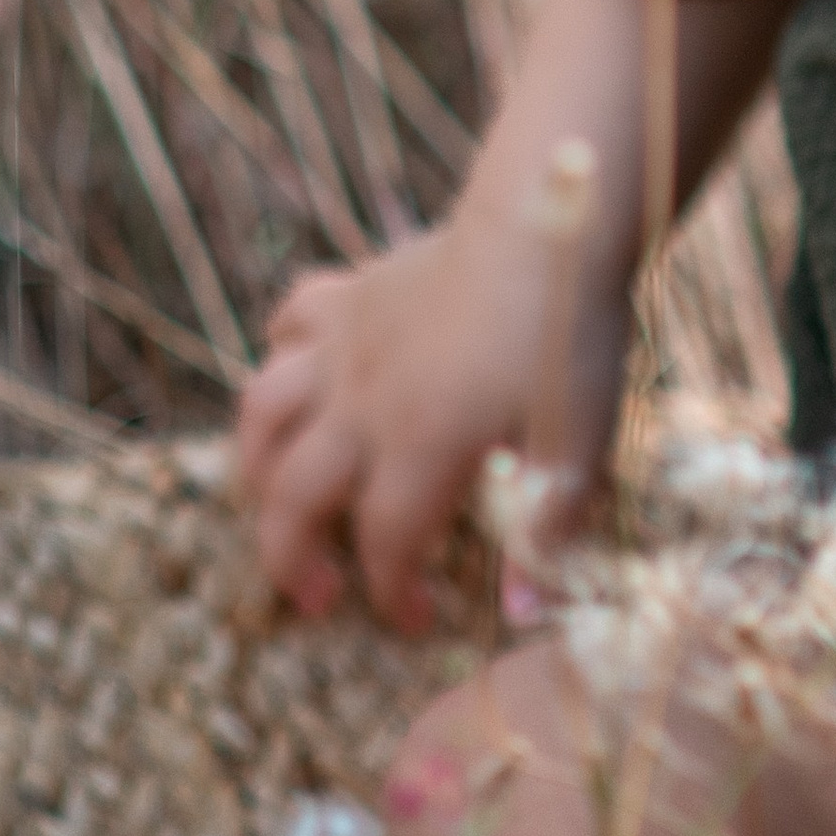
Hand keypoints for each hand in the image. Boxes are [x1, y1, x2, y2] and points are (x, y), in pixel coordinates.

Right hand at [232, 221, 624, 631]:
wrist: (548, 214)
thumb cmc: (568, 331)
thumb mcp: (578, 438)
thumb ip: (546, 527)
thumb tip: (520, 615)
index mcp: (418, 446)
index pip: (384, 546)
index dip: (394, 595)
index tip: (417, 620)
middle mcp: (362, 401)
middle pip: (291, 495)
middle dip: (292, 559)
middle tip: (323, 594)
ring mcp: (349, 341)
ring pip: (262, 408)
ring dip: (257, 461)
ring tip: (280, 494)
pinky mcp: (355, 290)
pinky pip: (290, 318)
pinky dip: (282, 350)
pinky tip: (302, 371)